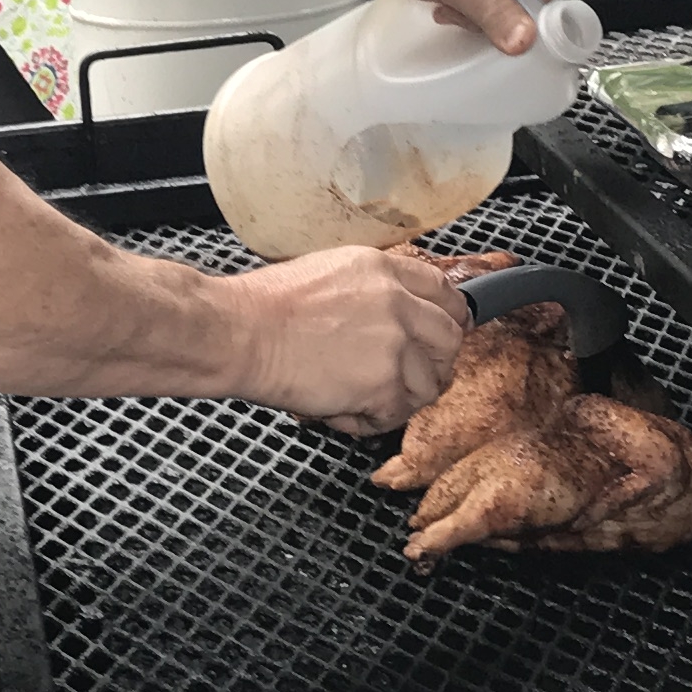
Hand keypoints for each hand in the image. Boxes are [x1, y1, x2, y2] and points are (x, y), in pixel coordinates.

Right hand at [228, 245, 471, 435]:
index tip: (449, 330)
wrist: (240, 332)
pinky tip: (341, 411)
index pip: (443, 291)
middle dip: (435, 363)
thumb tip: (392, 313)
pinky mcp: (382, 386)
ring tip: (362, 400)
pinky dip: (370, 421)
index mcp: (383, 270)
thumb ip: (371, 290)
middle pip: (449, 338)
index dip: (451, 316)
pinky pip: (395, 414)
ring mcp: (394, 346)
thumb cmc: (265, 306)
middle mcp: (398, 303)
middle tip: (412, 377)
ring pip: (428, 384)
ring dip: (399, 398)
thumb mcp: (328, 271)